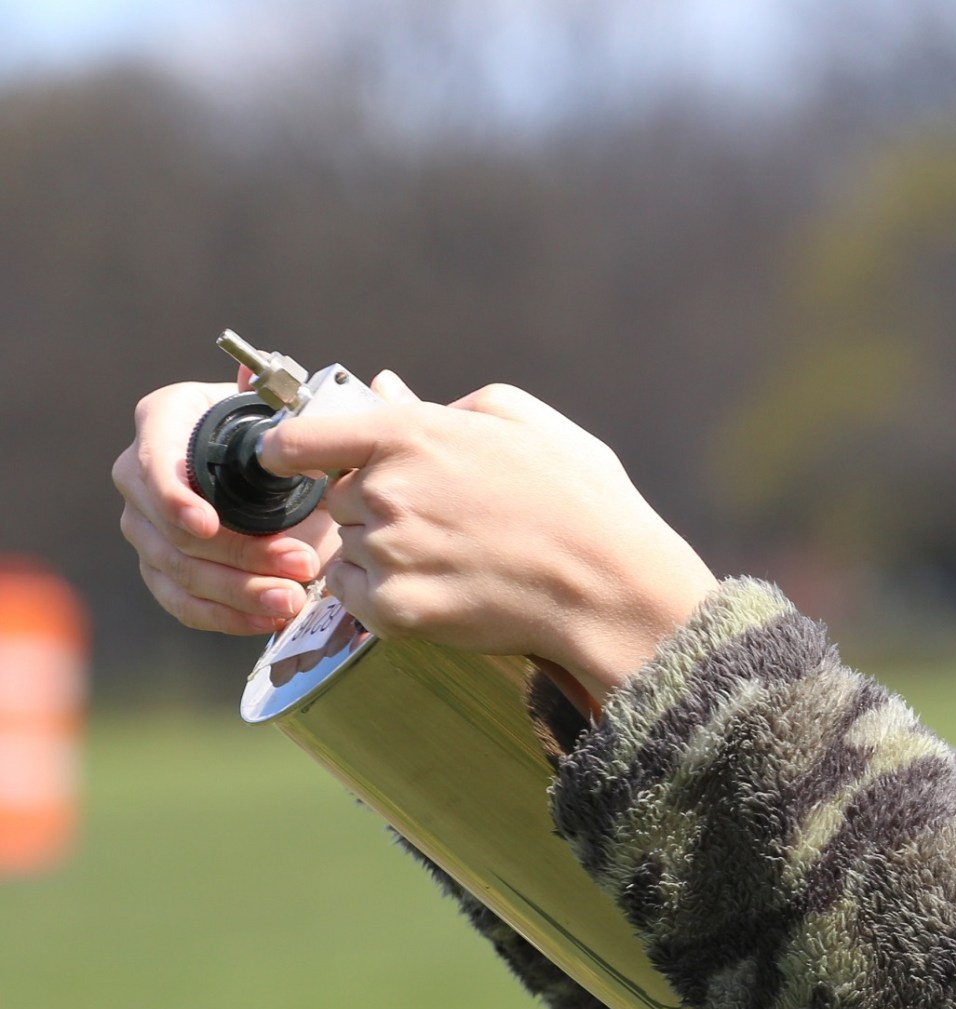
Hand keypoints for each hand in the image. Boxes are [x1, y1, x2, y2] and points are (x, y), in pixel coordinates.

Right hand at [114, 374, 357, 634]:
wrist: (293, 482)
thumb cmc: (287, 443)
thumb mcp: (291, 419)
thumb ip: (275, 402)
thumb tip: (249, 375)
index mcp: (164, 421)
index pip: (153, 463)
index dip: (174, 498)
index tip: (209, 525)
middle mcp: (140, 474)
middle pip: (172, 530)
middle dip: (242, 554)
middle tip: (303, 563)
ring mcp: (146, 526)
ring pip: (178, 572)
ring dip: (242, 591)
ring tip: (295, 597)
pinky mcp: (162, 570)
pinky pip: (183, 603)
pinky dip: (227, 615)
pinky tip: (269, 616)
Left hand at [261, 382, 716, 706]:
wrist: (611, 588)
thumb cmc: (583, 500)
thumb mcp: (527, 421)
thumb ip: (447, 405)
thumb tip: (388, 393)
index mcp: (411, 435)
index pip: (303, 438)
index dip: (287, 451)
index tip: (286, 461)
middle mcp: (386, 492)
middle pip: (338, 499)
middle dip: (373, 507)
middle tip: (437, 522)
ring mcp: (389, 554)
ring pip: (350, 551)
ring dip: (382, 554)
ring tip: (451, 559)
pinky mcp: (398, 611)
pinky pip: (359, 598)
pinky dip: (385, 596)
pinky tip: (438, 589)